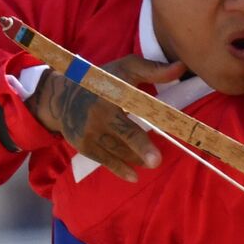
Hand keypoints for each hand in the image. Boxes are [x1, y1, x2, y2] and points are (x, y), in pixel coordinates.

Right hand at [27, 55, 186, 181]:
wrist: (61, 97)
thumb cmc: (102, 81)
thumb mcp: (124, 69)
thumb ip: (152, 69)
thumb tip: (181, 67)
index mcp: (110, 92)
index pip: (135, 104)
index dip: (152, 111)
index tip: (168, 125)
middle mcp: (97, 113)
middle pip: (125, 134)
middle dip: (141, 149)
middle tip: (156, 161)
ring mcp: (89, 131)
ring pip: (119, 149)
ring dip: (137, 157)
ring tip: (151, 162)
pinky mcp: (83, 145)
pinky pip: (106, 161)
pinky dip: (121, 169)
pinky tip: (134, 176)